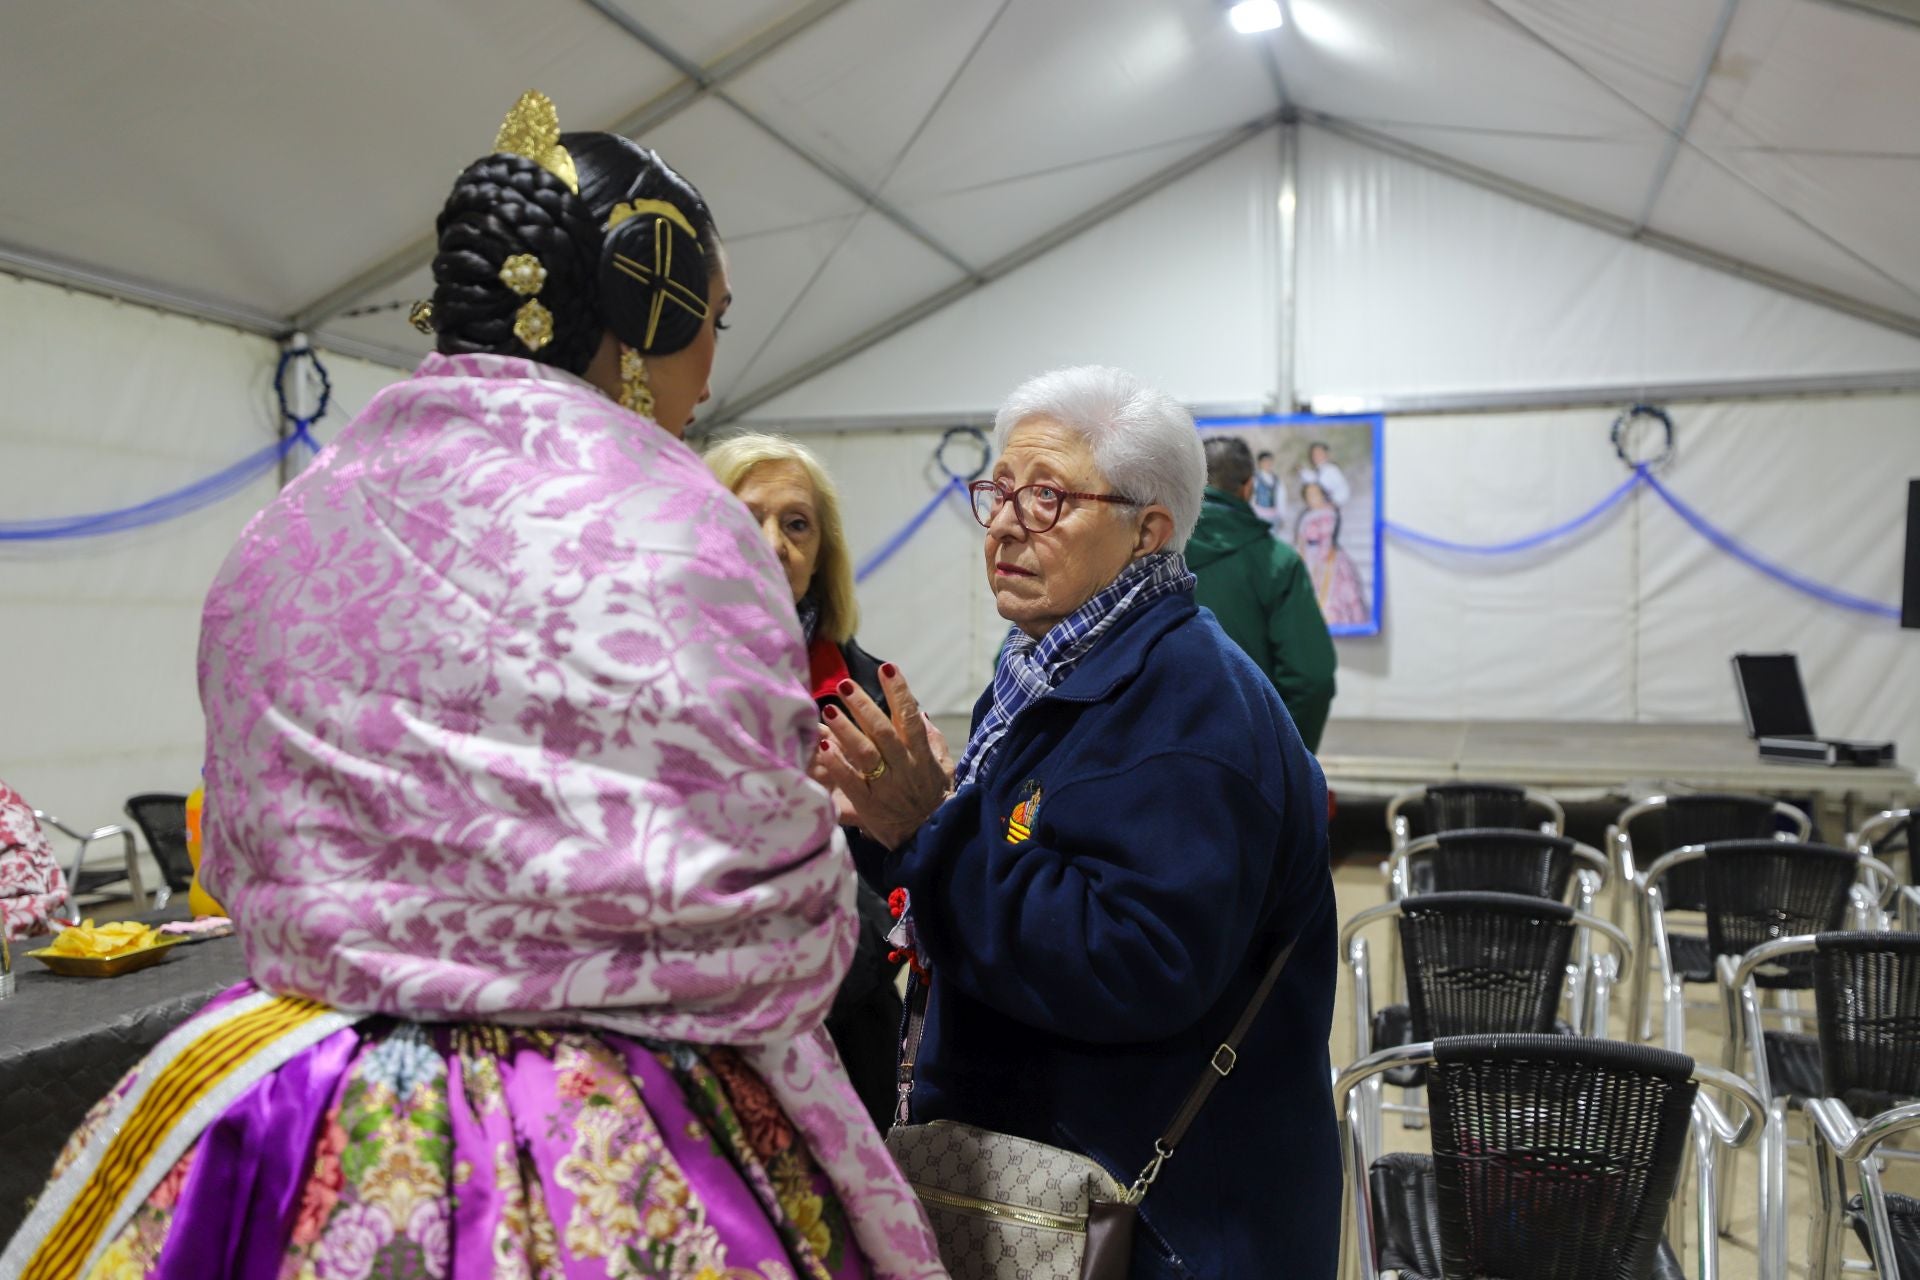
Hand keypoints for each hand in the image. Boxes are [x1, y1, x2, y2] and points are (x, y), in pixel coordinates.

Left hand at [811, 664, 953, 849]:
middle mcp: (904, 767)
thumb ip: (933, 742)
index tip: (887, 667)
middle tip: (844, 684)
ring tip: (828, 709)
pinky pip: (851, 782)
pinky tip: (823, 747)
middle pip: (882, 731)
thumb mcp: (944, 769)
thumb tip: (921, 714)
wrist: (932, 839)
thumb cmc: (935, 800)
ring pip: (865, 754)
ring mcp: (886, 786)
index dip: (900, 691)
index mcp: (921, 755)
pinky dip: (837, 765)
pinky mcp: (869, 805)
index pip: (910, 717)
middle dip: (864, 706)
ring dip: (846, 730)